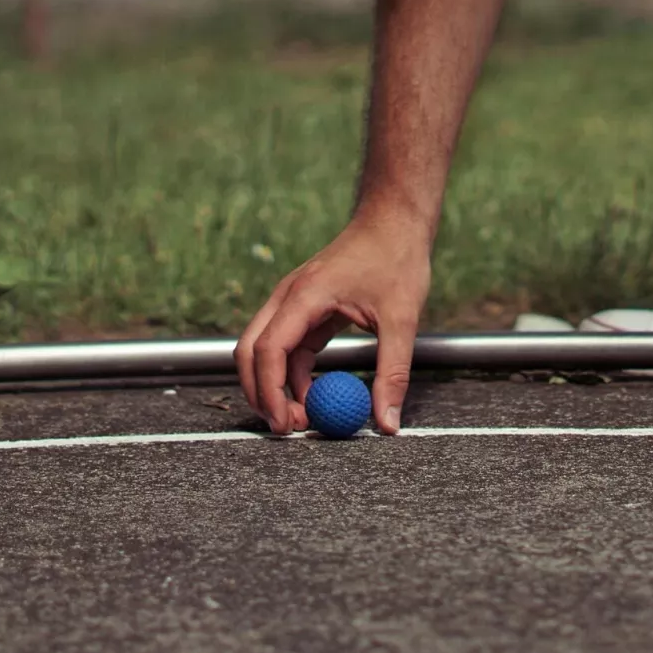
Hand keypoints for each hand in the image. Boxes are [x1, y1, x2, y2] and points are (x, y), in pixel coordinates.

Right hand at [235, 212, 430, 435]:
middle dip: (260, 394)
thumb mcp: (402, 320)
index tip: (286, 425)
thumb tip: (387, 424)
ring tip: (305, 419)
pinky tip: (315, 395)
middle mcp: (288, 298)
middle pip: (250, 352)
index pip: (269, 350)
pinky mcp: (304, 309)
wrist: (394, 222)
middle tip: (288, 430)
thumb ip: (392, 373)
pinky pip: (287, 347)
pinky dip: (293, 375)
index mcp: (305, 296)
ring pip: (264, 351)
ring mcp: (293, 303)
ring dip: (276, 387)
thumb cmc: (397, 260)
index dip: (271, 392)